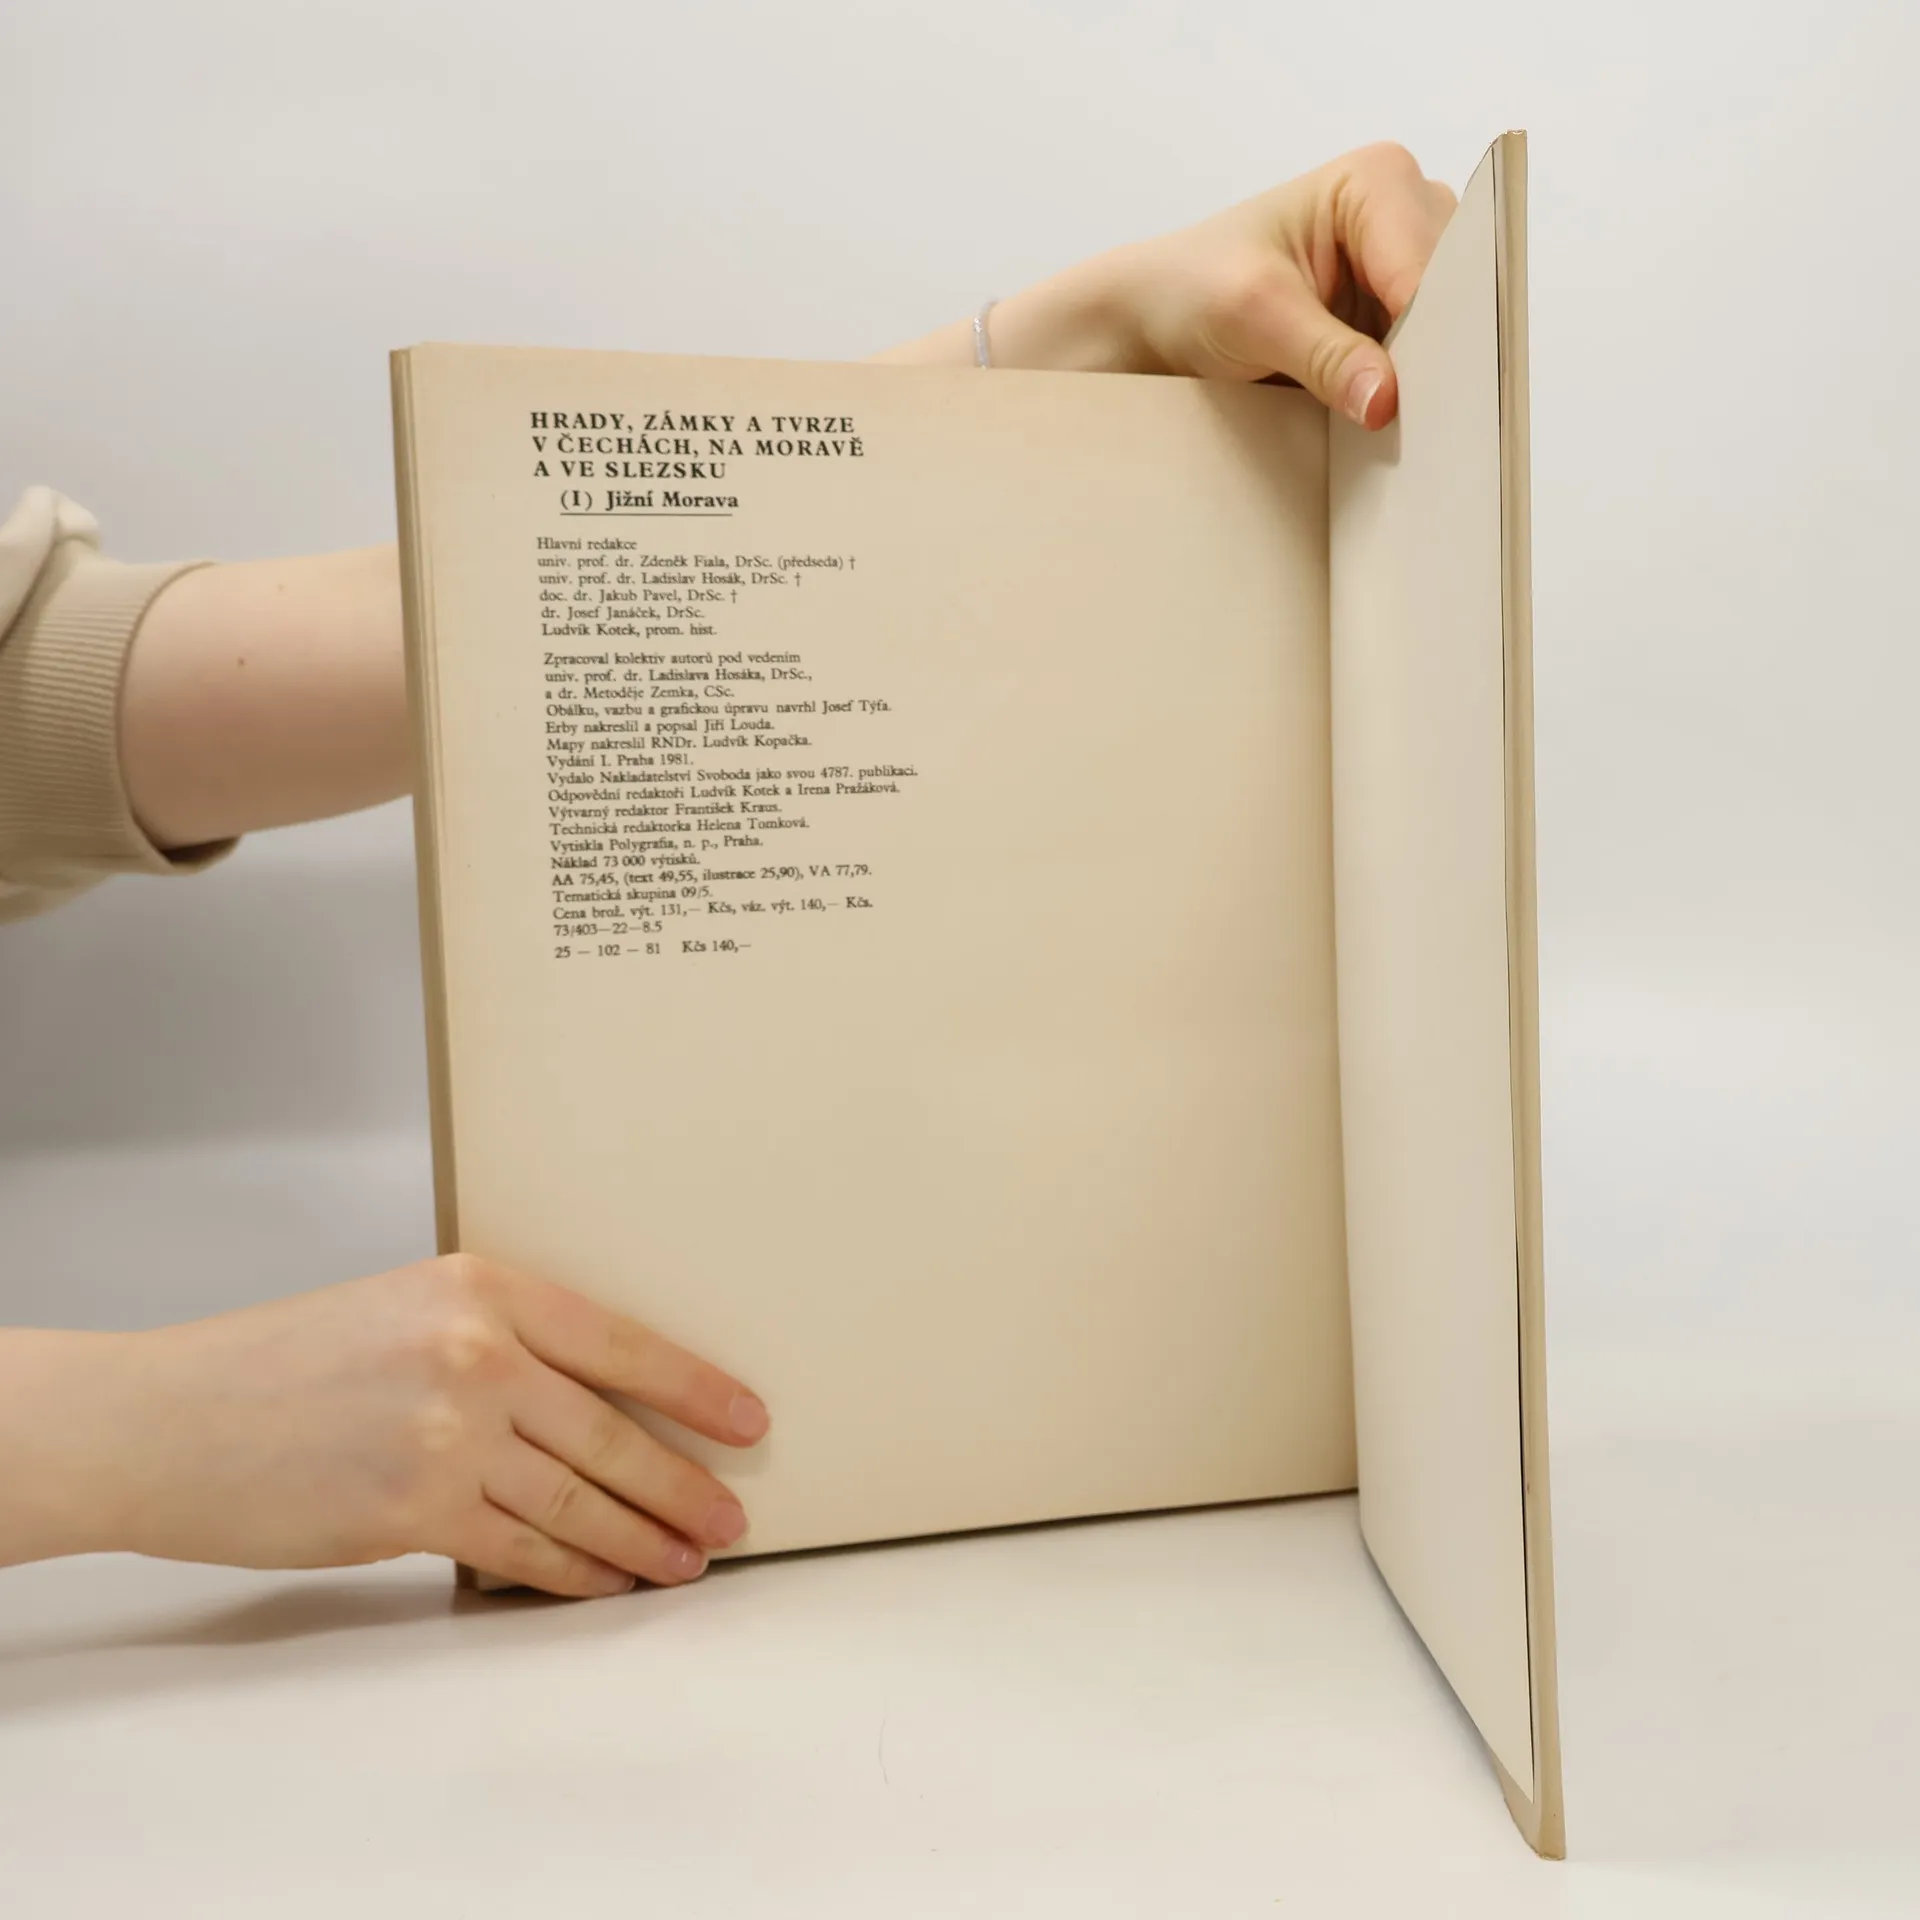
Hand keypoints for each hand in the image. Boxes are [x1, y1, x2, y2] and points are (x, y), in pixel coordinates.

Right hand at [0, 1256, 769, 1597]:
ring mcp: (449, 1435)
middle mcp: (477, 1353)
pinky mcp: (416, 1511)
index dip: (697, 1389)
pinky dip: (576, 1574)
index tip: (747, 1420)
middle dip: (683, 1485)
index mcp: (482, 1287)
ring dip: (643, 1540)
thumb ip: (499, 1342)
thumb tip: (593, 1407)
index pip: (623, 1343)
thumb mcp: (405, 1309)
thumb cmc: (283, 1365)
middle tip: (729, 1516)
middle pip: (613, 1435)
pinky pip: (525, 1550)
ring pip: (580, 1502)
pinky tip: (609, 1583)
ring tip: (686, 1561)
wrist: (173, 1419)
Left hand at [874, 141, 1455, 428]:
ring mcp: (1400, 276)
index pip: (1432, 260)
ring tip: (1394, 426)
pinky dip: (1403, 396)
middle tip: (1407, 416)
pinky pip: (1419, 365)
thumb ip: (1326, 355)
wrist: (1152, 324)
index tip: (1421, 389)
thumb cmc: (1191, 290)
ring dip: (1420, 382)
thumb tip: (1387, 400)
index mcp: (1376, 182)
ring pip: (1444, 336)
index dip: (1435, 327)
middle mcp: (1402, 218)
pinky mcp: (1388, 327)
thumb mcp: (1255, 316)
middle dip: (1431, 356)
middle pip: (1452, 296)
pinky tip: (1382, 426)